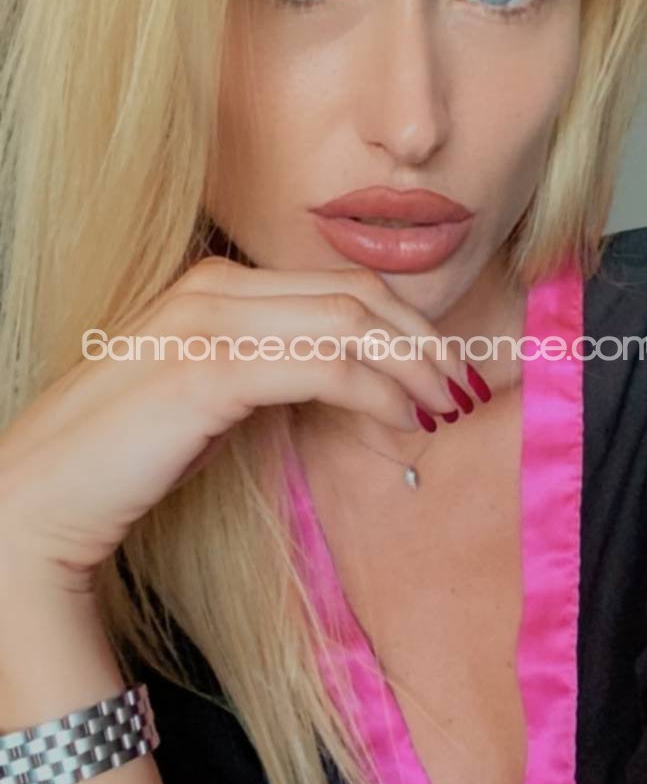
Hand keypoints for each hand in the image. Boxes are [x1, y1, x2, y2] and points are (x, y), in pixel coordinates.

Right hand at [0, 256, 468, 600]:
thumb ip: (272, 373)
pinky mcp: (211, 372)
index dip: (408, 324)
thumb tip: (354, 387)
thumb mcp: (210, 398)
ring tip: (446, 410)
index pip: (342, 284)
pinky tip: (404, 425)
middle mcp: (215, 288)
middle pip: (358, 295)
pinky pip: (327, 367)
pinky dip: (380, 394)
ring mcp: (210, 324)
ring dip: (415, 369)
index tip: (449, 368)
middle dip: (426, 342)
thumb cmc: (127, 460)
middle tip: (466, 388)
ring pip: (352, 325)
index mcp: (216, 284)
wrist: (39, 500)